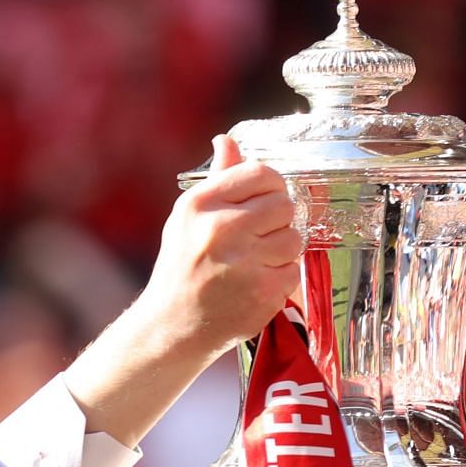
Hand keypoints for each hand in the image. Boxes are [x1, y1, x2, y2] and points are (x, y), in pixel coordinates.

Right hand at [138, 133, 304, 357]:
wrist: (172, 326)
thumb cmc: (181, 268)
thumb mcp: (187, 218)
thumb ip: (217, 179)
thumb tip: (228, 140)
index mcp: (201, 204)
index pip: (261, 173)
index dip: (271, 187)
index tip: (264, 202)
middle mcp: (221, 229)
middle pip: (284, 205)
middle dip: (278, 221)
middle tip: (259, 238)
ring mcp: (244, 263)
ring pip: (294, 239)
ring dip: (281, 252)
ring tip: (256, 263)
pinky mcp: (262, 293)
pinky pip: (293, 272)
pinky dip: (280, 280)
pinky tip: (255, 285)